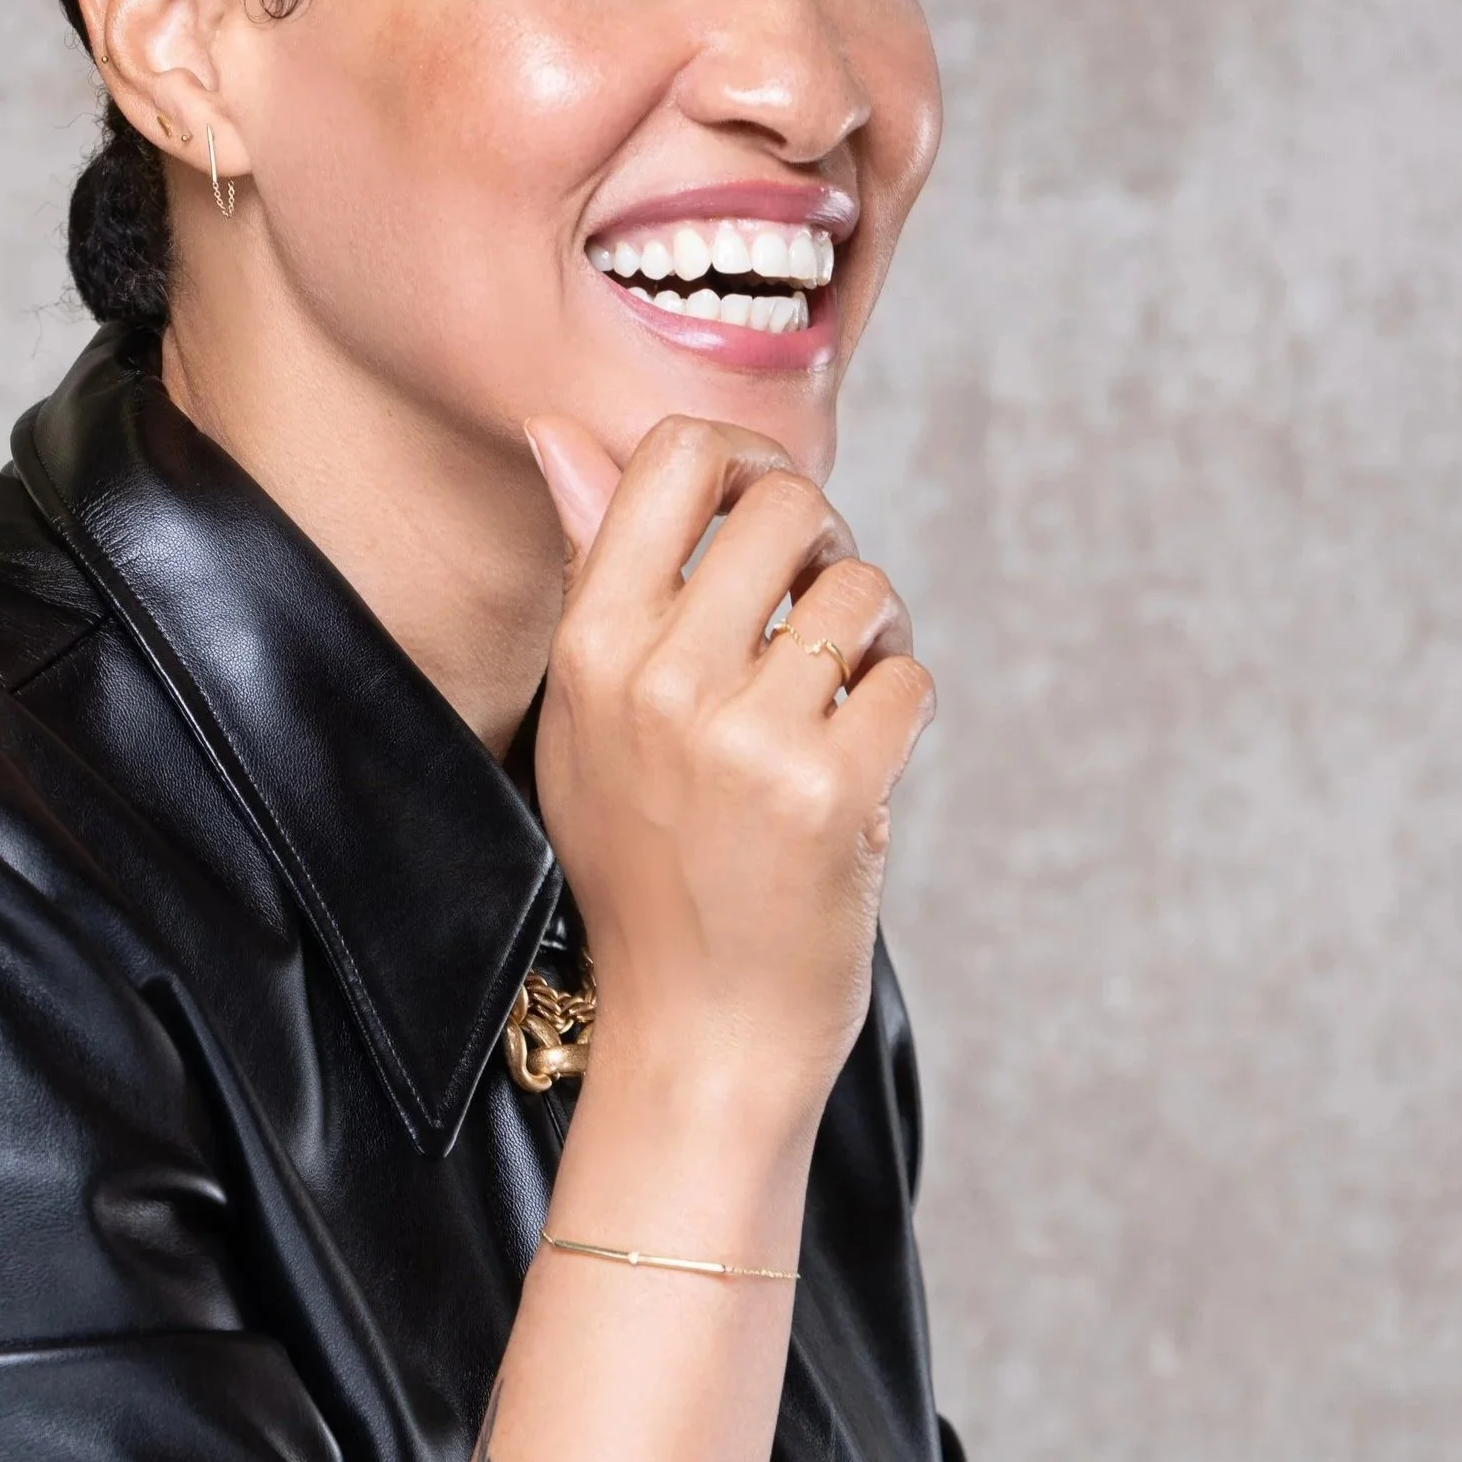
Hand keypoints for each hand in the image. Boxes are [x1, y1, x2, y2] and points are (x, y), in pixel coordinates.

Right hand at [525, 414, 936, 1125]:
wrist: (697, 1034)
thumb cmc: (648, 864)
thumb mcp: (588, 714)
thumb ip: (594, 567)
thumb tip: (555, 427)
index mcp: (589, 645)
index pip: (675, 456)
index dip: (744, 462)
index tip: (762, 515)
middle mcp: (656, 678)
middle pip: (787, 503)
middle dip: (826, 545)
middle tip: (817, 613)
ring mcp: (742, 736)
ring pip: (862, 589)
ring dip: (873, 635)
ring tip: (839, 699)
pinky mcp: (828, 791)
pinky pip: (906, 679)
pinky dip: (900, 711)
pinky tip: (860, 763)